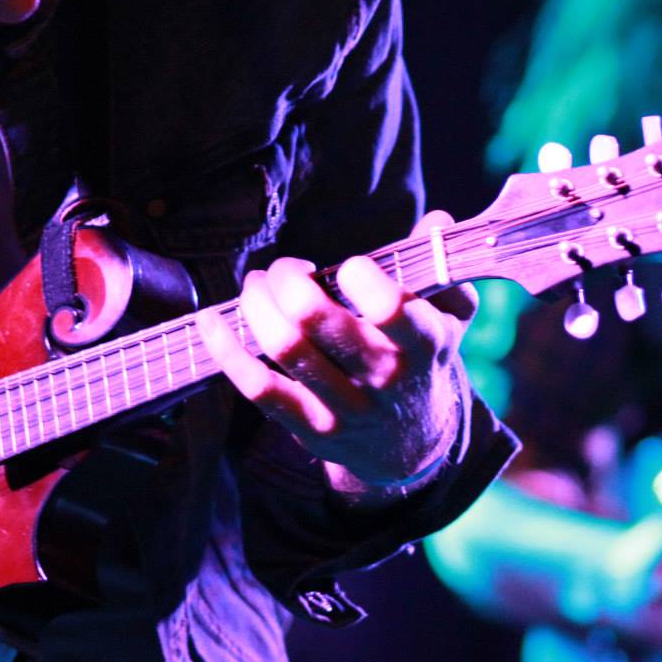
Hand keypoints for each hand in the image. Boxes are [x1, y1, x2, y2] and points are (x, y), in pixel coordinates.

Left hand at [198, 212, 475, 489]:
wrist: (412, 443)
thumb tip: (436, 218)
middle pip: (316, 319)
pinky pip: (258, 388)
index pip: (391, 309)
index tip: (351, 266)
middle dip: (287, 278)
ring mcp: (345, 408)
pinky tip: (212, 321)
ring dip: (256, 303)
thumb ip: (440, 264)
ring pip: (283, 347)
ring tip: (258, 286)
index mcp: (424, 344)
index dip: (360, 277)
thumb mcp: (448, 315)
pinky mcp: (309, 428)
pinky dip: (227, 350)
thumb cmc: (424, 361)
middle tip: (287, 269)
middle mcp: (384, 379)